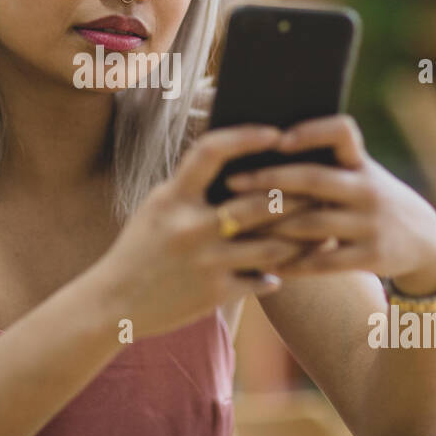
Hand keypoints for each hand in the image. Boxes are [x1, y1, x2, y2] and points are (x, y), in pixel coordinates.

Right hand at [86, 125, 317, 338]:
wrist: (115, 302)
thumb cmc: (140, 248)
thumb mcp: (158, 207)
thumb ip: (193, 188)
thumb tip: (238, 164)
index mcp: (173, 197)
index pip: (212, 151)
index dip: (246, 137)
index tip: (275, 132)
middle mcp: (190, 227)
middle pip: (259, 201)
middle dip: (296, 194)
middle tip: (320, 185)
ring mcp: (205, 262)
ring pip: (272, 244)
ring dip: (300, 237)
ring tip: (320, 229)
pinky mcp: (214, 293)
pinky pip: (261, 278)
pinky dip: (278, 272)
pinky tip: (291, 267)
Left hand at [224, 115, 435, 292]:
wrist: (424, 240)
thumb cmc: (371, 200)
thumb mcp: (360, 173)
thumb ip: (325, 162)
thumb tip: (262, 147)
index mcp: (361, 163)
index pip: (342, 132)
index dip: (311, 132)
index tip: (278, 139)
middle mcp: (367, 189)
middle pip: (313, 179)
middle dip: (269, 180)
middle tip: (232, 182)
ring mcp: (370, 223)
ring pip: (311, 224)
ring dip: (271, 225)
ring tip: (237, 225)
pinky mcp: (371, 256)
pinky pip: (323, 261)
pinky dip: (292, 263)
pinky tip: (266, 262)